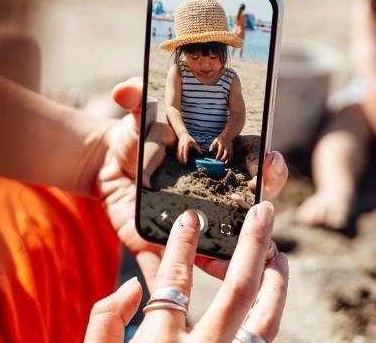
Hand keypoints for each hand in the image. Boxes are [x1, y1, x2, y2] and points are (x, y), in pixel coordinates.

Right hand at [85, 205, 288, 342]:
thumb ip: (103, 324)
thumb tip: (134, 286)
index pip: (174, 282)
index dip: (183, 245)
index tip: (192, 217)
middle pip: (236, 290)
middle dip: (252, 244)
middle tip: (264, 211)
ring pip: (266, 320)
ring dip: (277, 282)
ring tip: (280, 252)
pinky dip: (273, 316)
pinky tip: (273, 297)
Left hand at [97, 78, 288, 282]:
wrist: (106, 164)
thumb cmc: (138, 135)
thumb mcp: (139, 115)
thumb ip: (138, 99)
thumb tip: (125, 88)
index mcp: (222, 163)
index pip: (259, 167)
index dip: (269, 166)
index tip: (267, 159)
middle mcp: (217, 197)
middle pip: (253, 213)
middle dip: (262, 215)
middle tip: (260, 211)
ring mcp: (196, 228)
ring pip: (226, 252)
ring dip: (235, 260)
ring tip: (236, 263)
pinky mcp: (167, 248)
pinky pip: (175, 275)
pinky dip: (175, 285)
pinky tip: (178, 288)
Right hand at [177, 132, 201, 164]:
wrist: (182, 135)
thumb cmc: (189, 139)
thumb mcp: (194, 143)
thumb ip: (198, 148)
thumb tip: (201, 153)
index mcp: (186, 145)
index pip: (185, 151)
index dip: (185, 156)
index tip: (185, 161)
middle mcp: (181, 146)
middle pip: (180, 154)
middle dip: (181, 160)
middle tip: (184, 164)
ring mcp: (179, 148)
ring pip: (178, 155)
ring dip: (180, 160)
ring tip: (183, 164)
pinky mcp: (178, 149)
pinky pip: (177, 154)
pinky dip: (179, 158)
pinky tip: (181, 161)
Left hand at [209, 133, 233, 162]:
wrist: (228, 135)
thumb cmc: (221, 138)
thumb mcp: (216, 140)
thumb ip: (212, 145)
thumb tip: (209, 150)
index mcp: (222, 144)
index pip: (220, 151)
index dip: (218, 155)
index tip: (216, 159)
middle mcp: (226, 146)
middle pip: (226, 153)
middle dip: (224, 158)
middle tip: (221, 162)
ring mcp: (230, 148)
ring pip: (230, 154)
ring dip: (228, 159)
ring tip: (225, 163)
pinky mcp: (231, 149)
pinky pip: (231, 154)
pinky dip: (230, 158)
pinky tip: (227, 161)